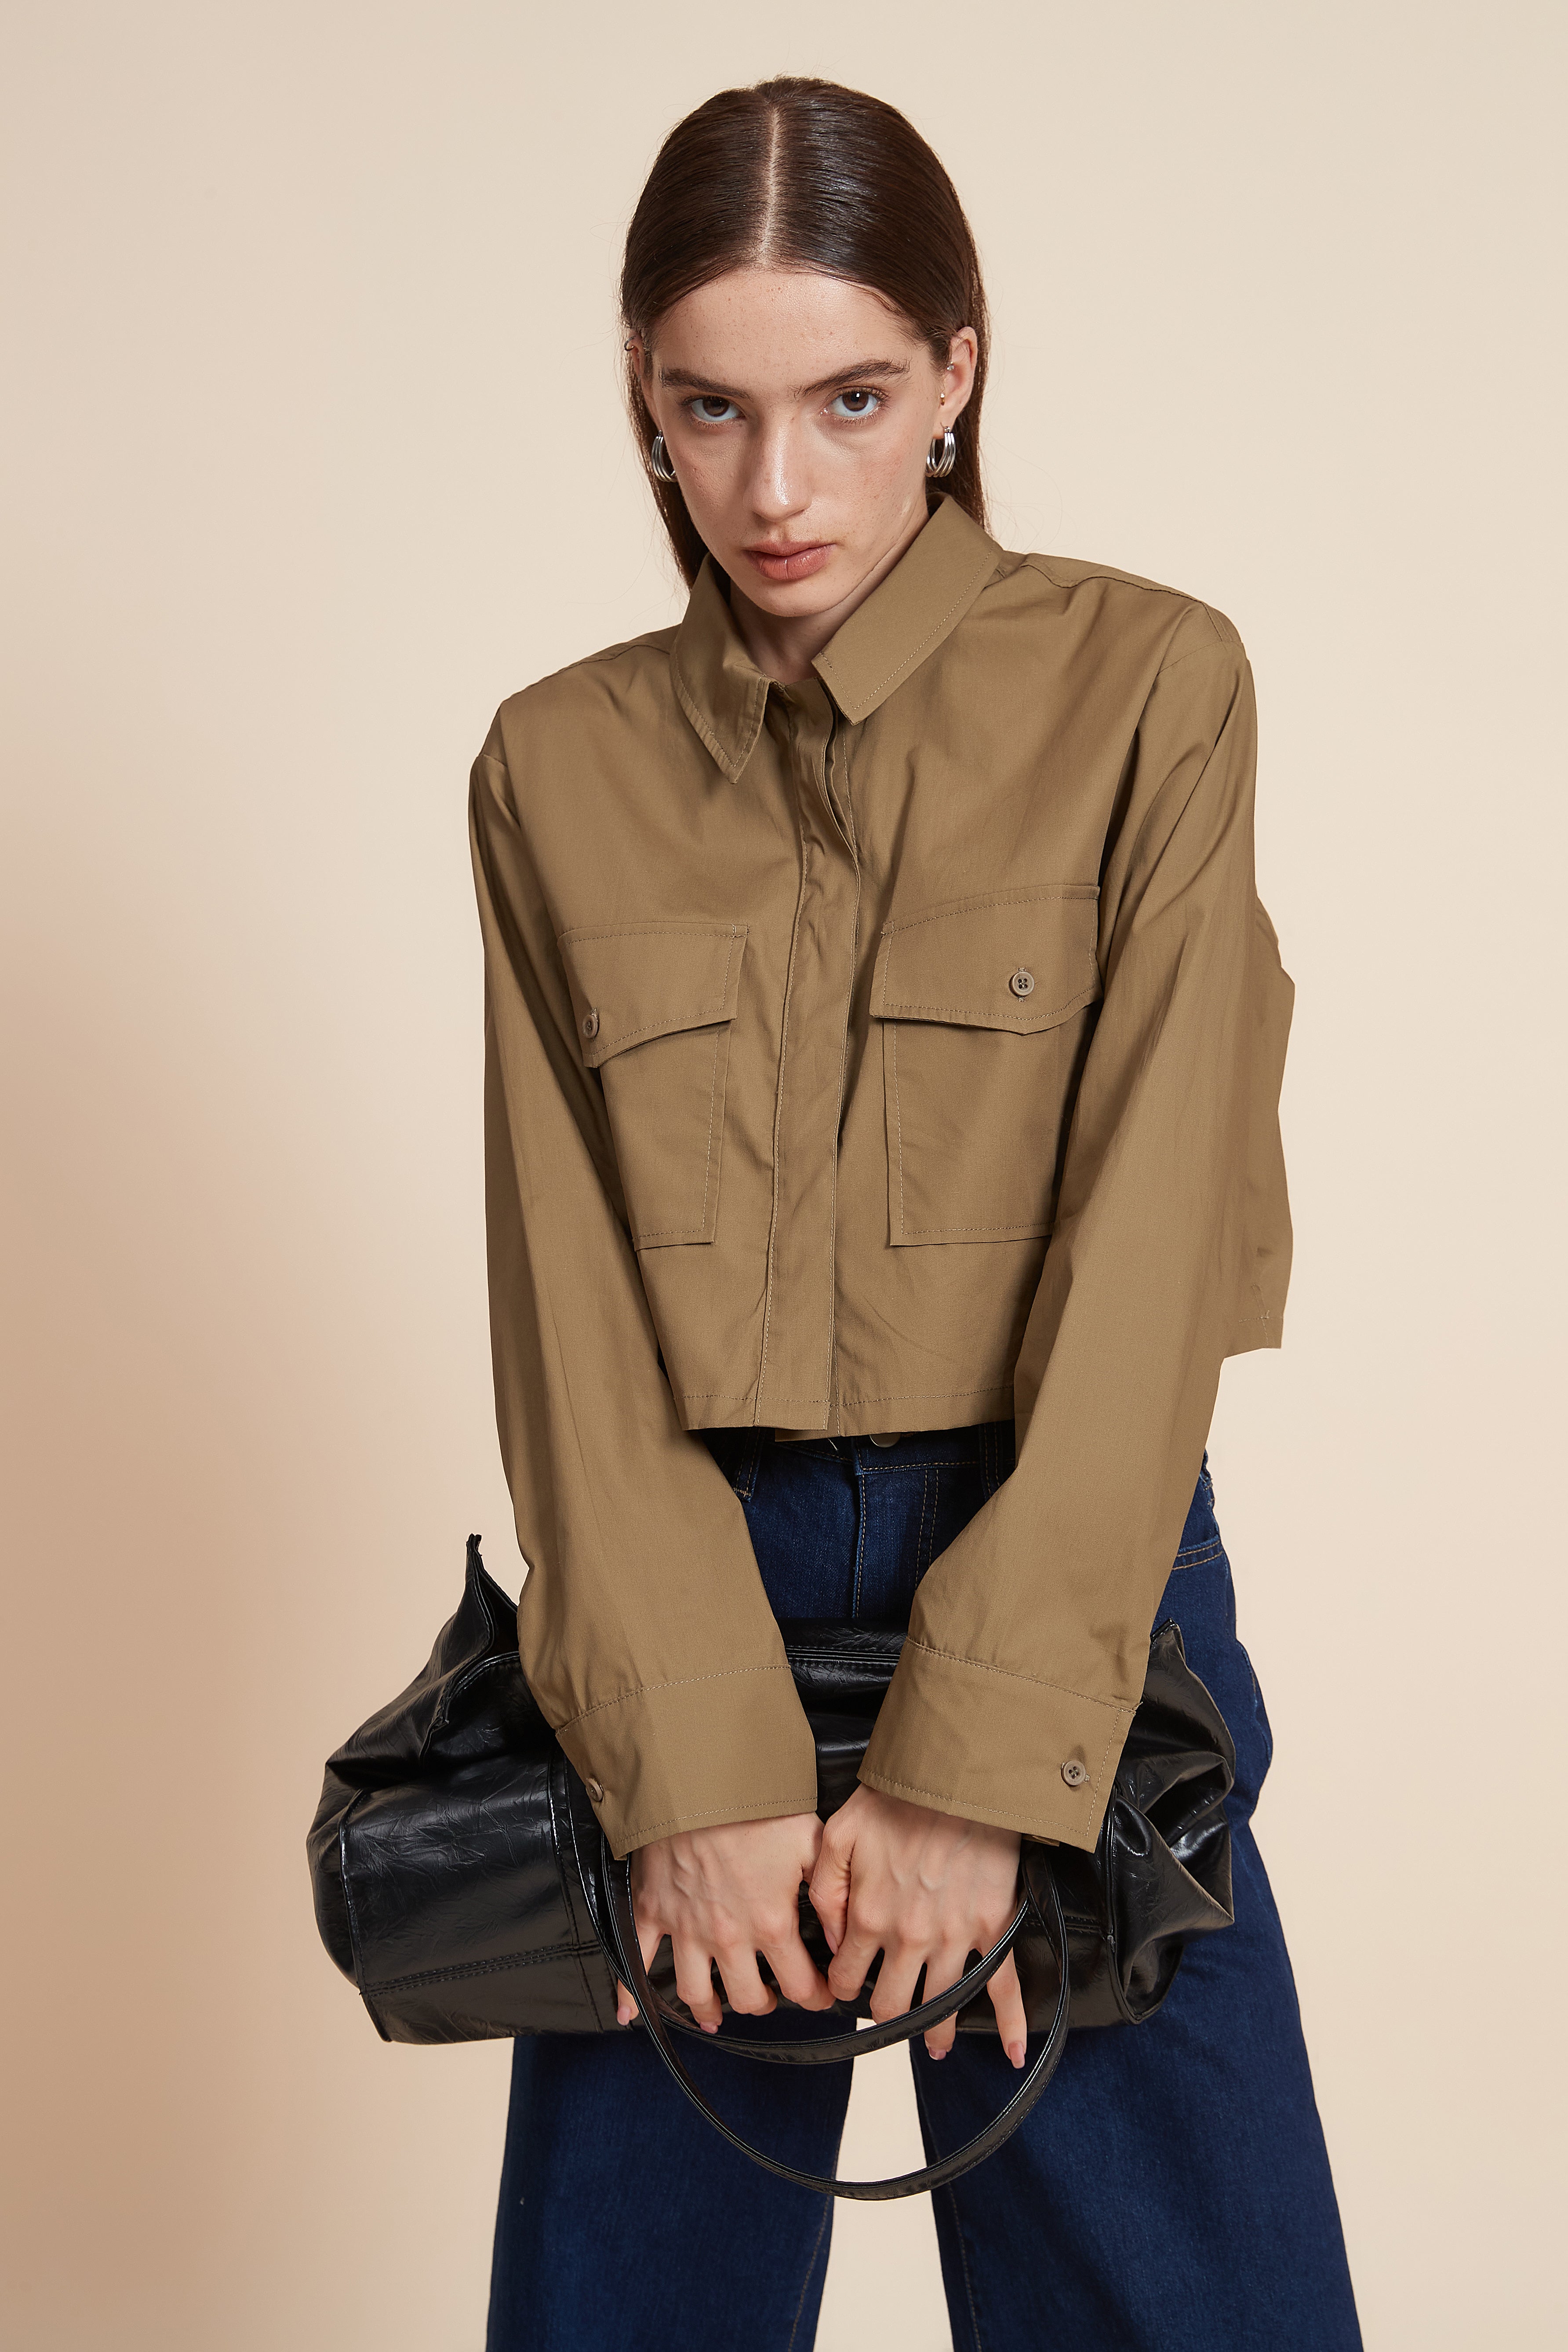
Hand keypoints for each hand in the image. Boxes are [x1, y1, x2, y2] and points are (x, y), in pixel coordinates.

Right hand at [615, 1812, 833, 2029]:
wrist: (697, 1780)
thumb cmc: (754, 1806)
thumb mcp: (809, 1840)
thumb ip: (829, 1892)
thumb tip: (839, 1935)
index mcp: (769, 1922)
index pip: (800, 1984)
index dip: (816, 1996)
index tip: (822, 1996)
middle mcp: (727, 1936)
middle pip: (747, 1998)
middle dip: (765, 2003)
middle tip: (772, 1995)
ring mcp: (685, 1928)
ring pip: (695, 1993)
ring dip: (708, 2009)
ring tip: (719, 2011)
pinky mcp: (650, 1912)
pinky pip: (635, 1963)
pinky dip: (629, 1993)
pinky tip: (629, 2014)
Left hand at [809, 1786, 1026, 2065]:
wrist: (956, 1775)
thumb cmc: (896, 1798)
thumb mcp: (837, 1835)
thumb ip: (825, 1891)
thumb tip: (830, 1939)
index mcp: (867, 1916)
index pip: (849, 1979)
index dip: (844, 1989)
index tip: (849, 1988)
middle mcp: (909, 1938)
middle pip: (893, 2005)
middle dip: (887, 2016)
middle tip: (889, 2014)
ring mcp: (954, 1937)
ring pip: (941, 2007)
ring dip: (935, 2032)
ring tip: (934, 2043)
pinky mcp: (992, 1927)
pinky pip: (1004, 1988)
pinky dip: (1011, 2026)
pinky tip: (1012, 2053)